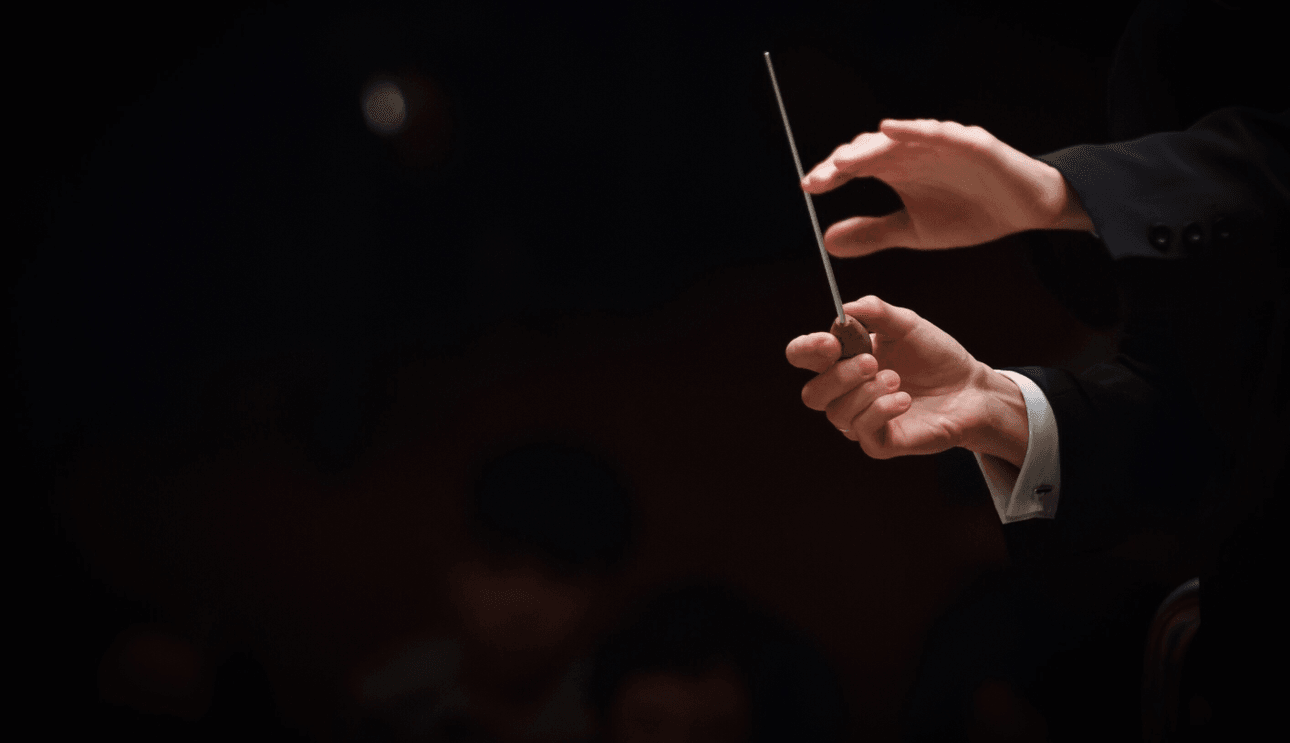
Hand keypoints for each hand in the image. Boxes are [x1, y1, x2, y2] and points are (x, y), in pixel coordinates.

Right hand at [786, 296, 1028, 465]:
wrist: (971, 388)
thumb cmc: (934, 356)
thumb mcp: (906, 324)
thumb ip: (876, 312)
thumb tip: (846, 309)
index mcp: (843, 360)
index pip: (803, 357)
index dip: (806, 350)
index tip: (830, 342)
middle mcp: (845, 394)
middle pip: (812, 395)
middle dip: (839, 376)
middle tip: (872, 362)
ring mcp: (861, 421)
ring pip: (837, 414)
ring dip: (866, 392)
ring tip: (897, 380)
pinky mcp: (881, 443)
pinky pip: (863, 431)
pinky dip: (881, 410)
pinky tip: (904, 399)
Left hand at [800, 119, 1093, 256]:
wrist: (1024, 210)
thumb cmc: (970, 212)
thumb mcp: (914, 231)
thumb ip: (873, 233)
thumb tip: (827, 242)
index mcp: (897, 169)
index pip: (854, 166)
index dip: (830, 174)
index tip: (809, 187)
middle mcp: (913, 151)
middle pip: (869, 150)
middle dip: (843, 163)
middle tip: (820, 179)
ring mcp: (941, 143)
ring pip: (898, 140)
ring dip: (869, 148)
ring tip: (845, 161)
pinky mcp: (971, 142)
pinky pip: (940, 132)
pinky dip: (915, 130)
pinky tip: (891, 130)